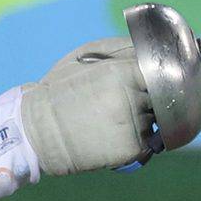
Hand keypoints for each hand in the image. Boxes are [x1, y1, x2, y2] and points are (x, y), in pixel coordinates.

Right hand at [20, 39, 152, 174]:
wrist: (35, 132)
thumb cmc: (60, 91)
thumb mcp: (85, 56)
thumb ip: (122, 50)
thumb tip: (154, 50)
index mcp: (123, 71)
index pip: (164, 70)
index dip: (163, 75)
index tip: (159, 79)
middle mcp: (133, 98)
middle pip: (164, 97)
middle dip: (151, 100)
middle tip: (127, 104)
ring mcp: (134, 125)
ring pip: (156, 121)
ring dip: (143, 122)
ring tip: (110, 122)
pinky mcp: (132, 150)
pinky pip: (148, 144)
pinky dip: (136, 143)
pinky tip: (111, 139)